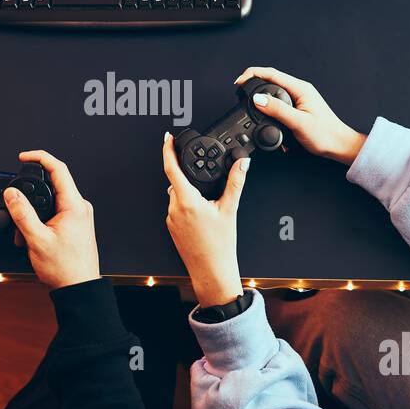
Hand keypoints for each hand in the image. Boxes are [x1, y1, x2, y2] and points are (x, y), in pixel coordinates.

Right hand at [3, 150, 100, 289]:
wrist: (78, 288)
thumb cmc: (65, 269)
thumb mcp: (37, 239)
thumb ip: (22, 213)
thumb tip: (12, 193)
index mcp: (74, 206)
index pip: (58, 169)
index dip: (39, 158)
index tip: (23, 157)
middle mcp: (79, 208)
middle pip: (51, 186)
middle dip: (29, 198)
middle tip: (16, 210)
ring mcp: (78, 216)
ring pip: (49, 203)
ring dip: (32, 216)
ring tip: (24, 235)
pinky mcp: (74, 225)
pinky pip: (53, 214)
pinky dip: (39, 223)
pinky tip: (32, 238)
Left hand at [162, 132, 246, 305]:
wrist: (211, 270)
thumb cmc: (220, 245)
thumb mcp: (230, 209)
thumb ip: (235, 182)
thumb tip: (242, 163)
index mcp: (187, 201)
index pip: (172, 168)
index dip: (168, 150)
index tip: (168, 138)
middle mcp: (174, 208)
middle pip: (176, 181)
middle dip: (189, 176)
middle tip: (205, 180)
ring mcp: (171, 219)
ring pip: (176, 195)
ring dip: (188, 192)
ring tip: (208, 204)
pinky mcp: (171, 227)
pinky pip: (176, 208)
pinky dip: (187, 205)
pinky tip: (201, 216)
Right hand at [234, 66, 365, 166]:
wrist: (338, 145)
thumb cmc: (325, 134)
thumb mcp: (298, 122)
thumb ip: (278, 109)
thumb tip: (258, 99)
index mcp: (300, 88)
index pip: (272, 74)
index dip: (252, 75)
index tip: (239, 82)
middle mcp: (299, 90)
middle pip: (271, 79)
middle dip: (253, 82)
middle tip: (239, 91)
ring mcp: (299, 98)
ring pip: (273, 91)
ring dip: (260, 95)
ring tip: (247, 101)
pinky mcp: (297, 108)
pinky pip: (279, 102)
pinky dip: (268, 106)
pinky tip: (263, 114)